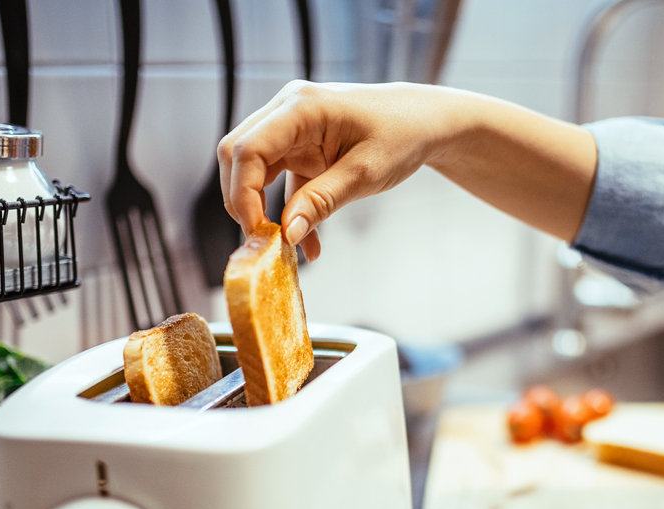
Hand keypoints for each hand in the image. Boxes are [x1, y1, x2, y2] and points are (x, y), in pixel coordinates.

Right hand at [218, 81, 455, 260]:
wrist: (425, 122)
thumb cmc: (402, 135)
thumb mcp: (365, 174)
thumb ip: (322, 201)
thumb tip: (287, 234)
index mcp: (301, 107)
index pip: (248, 149)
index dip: (243, 194)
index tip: (258, 232)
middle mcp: (288, 110)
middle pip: (238, 155)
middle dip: (243, 201)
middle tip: (264, 241)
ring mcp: (291, 127)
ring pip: (252, 169)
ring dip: (264, 209)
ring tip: (286, 245)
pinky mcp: (299, 146)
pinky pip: (278, 181)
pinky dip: (288, 211)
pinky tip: (308, 243)